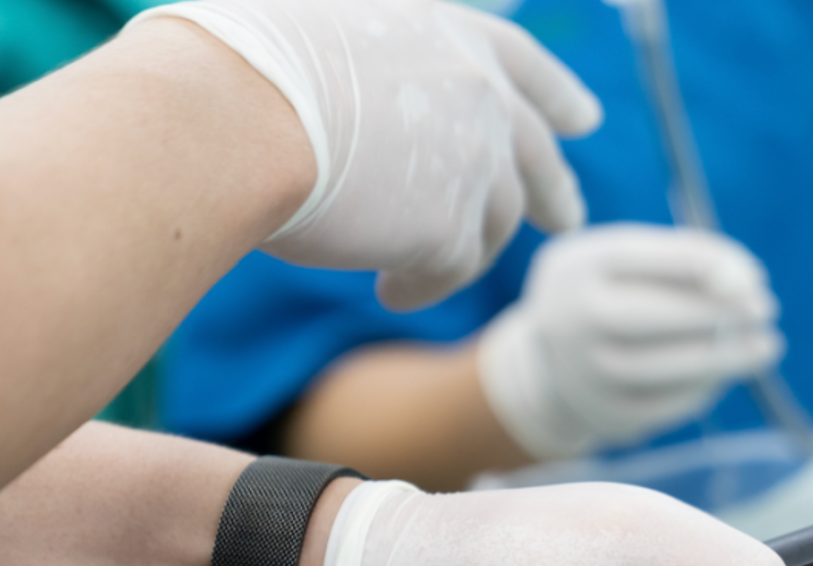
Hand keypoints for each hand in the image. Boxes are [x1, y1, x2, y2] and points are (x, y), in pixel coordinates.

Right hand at [132, 0, 602, 308]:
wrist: (228, 112)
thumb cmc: (234, 59)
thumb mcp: (318, 24)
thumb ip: (369, 59)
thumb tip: (362, 97)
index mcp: (447, 33)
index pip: (520, 63)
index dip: (554, 93)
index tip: (585, 119)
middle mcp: (479, 93)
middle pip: (534, 152)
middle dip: (553, 187)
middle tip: (568, 215)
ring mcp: (473, 161)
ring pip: (495, 220)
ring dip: (464, 248)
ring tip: (416, 270)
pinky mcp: (449, 228)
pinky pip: (452, 269)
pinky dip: (423, 284)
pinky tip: (393, 291)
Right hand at [478, 223, 783, 459]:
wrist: (551, 364)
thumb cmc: (610, 295)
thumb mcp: (626, 261)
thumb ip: (682, 257)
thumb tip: (744, 280)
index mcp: (576, 265)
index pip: (650, 259)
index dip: (710, 266)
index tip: (755, 276)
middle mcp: (569, 319)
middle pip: (656, 315)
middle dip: (720, 312)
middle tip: (767, 309)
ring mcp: (583, 373)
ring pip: (667, 367)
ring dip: (727, 356)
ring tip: (767, 346)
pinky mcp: (605, 415)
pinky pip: (669, 405)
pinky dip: (706, 386)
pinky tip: (728, 372)